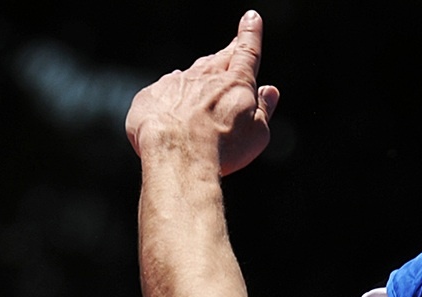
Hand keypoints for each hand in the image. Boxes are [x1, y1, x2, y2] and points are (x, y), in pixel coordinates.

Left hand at [125, 12, 280, 175]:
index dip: (250, 35)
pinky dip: (171, 101)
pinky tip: (174, 118)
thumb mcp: (257, 133)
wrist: (177, 154)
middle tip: (232, 48)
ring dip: (198, 82)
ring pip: (190, 76)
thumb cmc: (222, 147)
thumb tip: (269, 90)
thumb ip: (264, 109)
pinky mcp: (152, 95)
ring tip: (203, 98)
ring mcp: (176, 83)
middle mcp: (205, 76)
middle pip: (218, 60)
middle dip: (227, 53)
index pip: (247, 52)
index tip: (251, 18)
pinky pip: (164, 93)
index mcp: (235, 83)